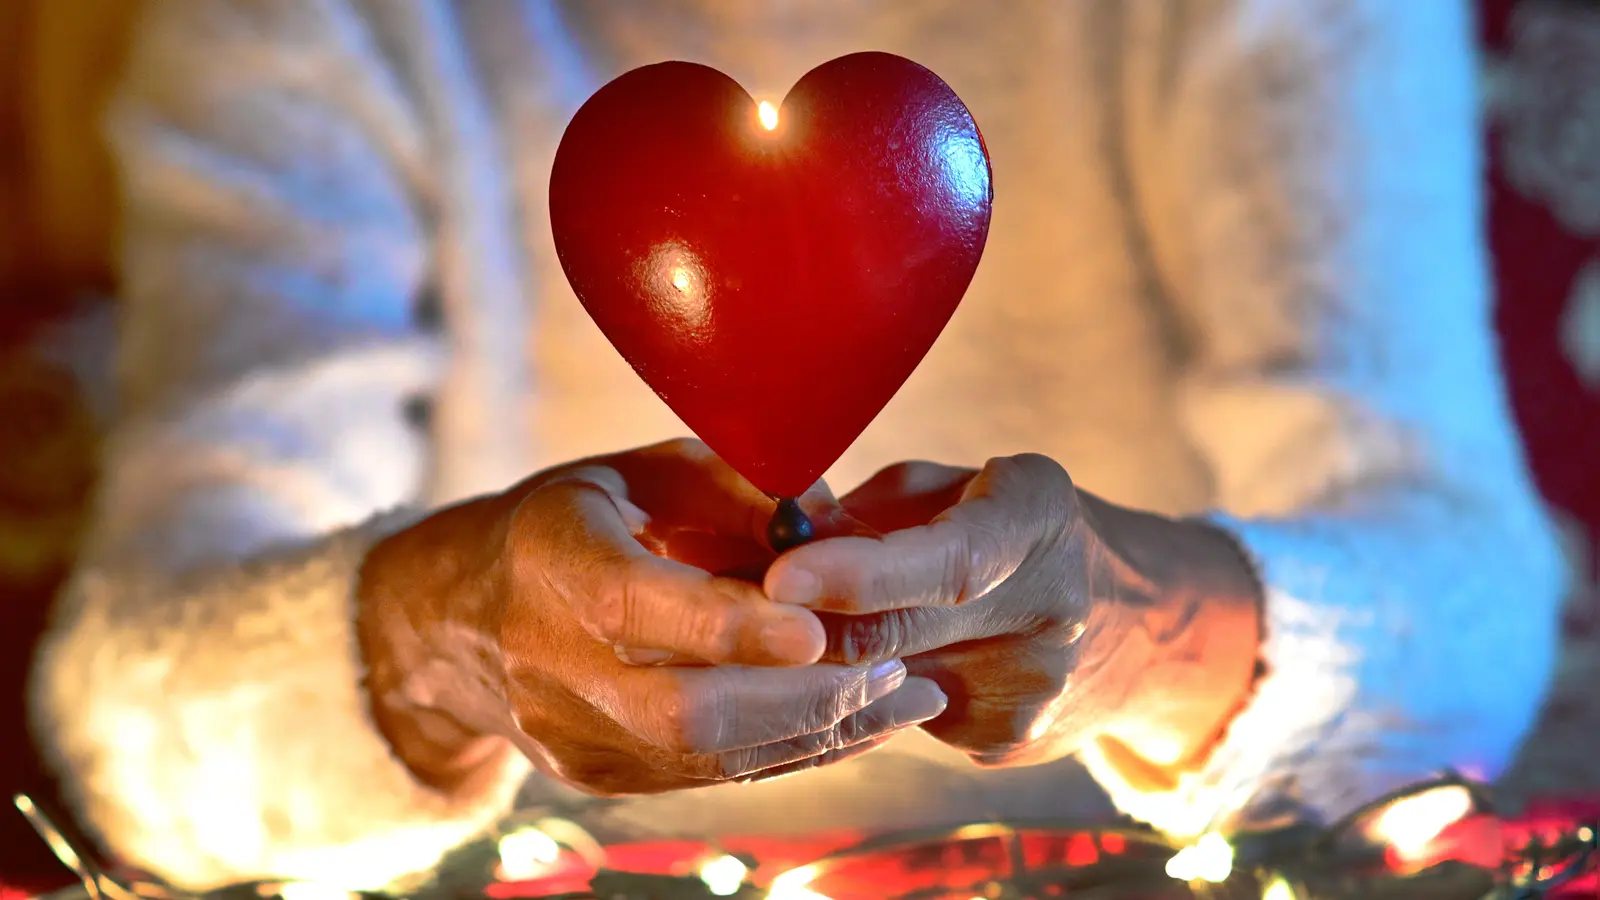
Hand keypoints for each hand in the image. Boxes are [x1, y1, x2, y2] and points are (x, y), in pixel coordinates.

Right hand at [356, 438, 947, 796]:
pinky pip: (712, 777)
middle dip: (804, 700)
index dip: (729, 628)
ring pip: (711, 761)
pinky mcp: (604, 778)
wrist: (455, 624)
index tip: (815, 631)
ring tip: (908, 697)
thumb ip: (732, 485)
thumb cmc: (570, 523)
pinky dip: (791, 749)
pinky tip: (857, 720)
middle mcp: (556, 666)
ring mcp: (578, 738)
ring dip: (821, 732)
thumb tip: (830, 520)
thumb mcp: (636, 473)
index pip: (639, 609)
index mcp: (556, 566)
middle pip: (686, 713)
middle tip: (897, 674)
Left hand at [764, 455, 1260, 770]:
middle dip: (795, 630)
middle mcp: (1046, 615)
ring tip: (766, 628)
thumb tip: (772, 543)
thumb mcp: (958, 487)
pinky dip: (851, 688)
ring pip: (877, 688)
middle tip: (717, 607)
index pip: (945, 561)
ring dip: (809, 663)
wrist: (1135, 621)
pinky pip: (894, 714)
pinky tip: (842, 661)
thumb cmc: (1009, 526)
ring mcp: (1028, 694)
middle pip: (895, 639)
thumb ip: (872, 513)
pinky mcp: (1004, 743)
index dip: (857, 573)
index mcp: (1037, 525)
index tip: (781, 575)